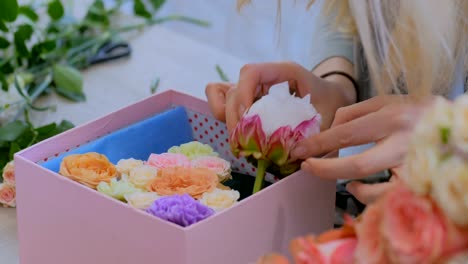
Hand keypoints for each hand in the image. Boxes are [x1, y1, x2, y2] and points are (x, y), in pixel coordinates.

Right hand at [205, 61, 355, 134]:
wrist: (334, 99)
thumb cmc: (332, 103)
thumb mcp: (328, 116)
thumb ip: (314, 134)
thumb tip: (294, 155)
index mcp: (284, 72)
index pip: (251, 72)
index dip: (243, 94)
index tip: (247, 120)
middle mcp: (265, 77)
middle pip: (235, 89)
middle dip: (234, 118)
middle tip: (242, 145)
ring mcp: (254, 88)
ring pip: (225, 96)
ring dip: (228, 119)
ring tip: (240, 143)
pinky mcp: (249, 100)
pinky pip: (223, 100)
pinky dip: (223, 114)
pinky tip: (236, 133)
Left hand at [291, 96, 428, 202]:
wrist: (456, 126)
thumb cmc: (417, 112)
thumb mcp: (388, 101)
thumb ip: (355, 112)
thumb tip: (329, 128)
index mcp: (394, 118)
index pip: (347, 133)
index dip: (319, 143)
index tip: (299, 149)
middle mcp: (404, 144)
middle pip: (358, 164)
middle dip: (325, 168)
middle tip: (306, 166)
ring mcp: (414, 168)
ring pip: (375, 190)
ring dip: (347, 185)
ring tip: (334, 176)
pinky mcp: (418, 185)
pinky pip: (387, 200)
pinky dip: (366, 195)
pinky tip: (354, 185)